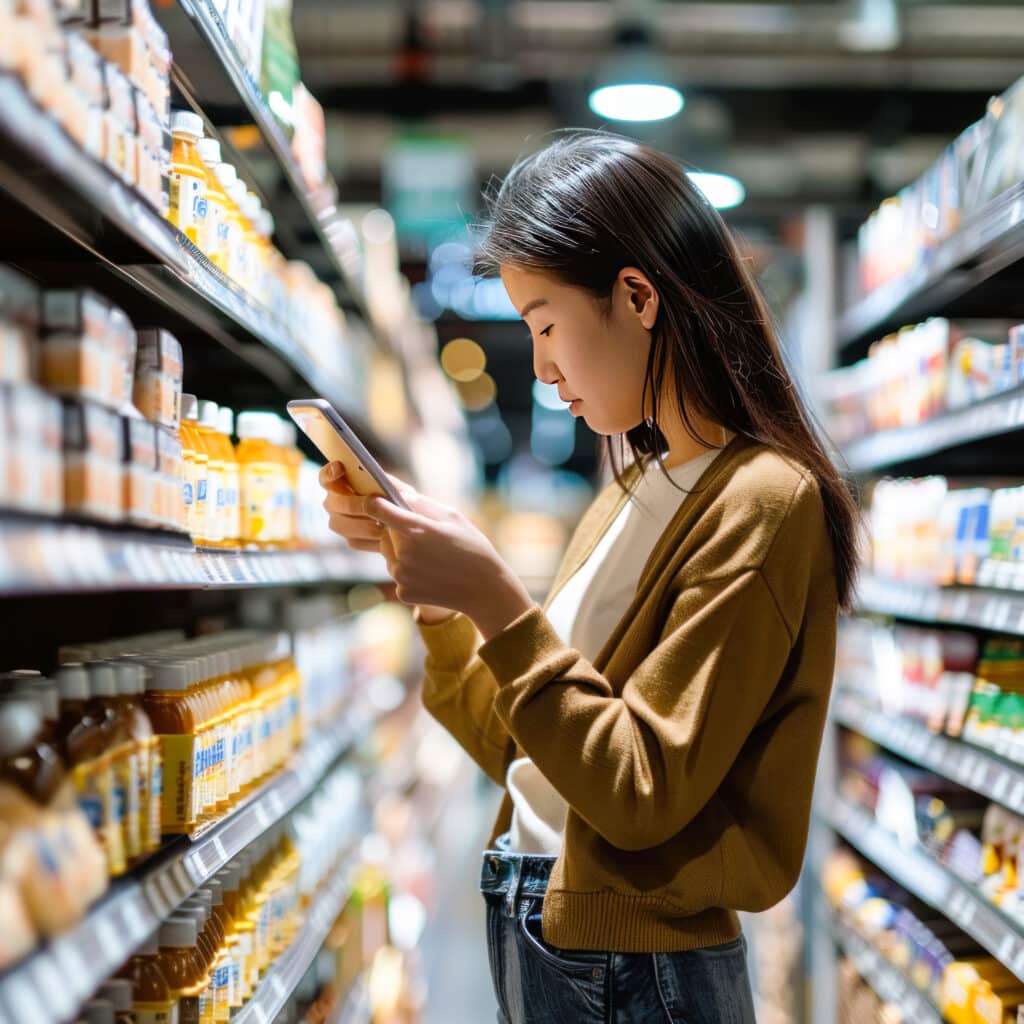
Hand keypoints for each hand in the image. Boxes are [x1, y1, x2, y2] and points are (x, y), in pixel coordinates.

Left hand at [367, 490, 534, 641]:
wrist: (484, 589)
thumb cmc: (472, 547)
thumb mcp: (453, 517)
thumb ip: (422, 503)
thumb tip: (397, 493)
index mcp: (417, 530)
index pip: (379, 511)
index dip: (374, 503)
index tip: (372, 500)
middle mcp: (404, 554)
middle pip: (385, 534)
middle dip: (398, 532)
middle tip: (425, 537)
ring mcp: (402, 576)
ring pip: (389, 555)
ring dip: (401, 552)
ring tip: (430, 557)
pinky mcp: (403, 592)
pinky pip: (397, 574)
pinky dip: (408, 572)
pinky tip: (430, 573)